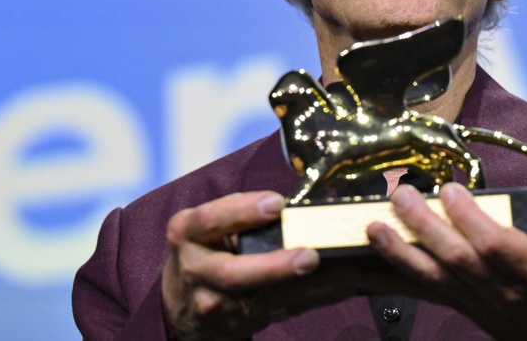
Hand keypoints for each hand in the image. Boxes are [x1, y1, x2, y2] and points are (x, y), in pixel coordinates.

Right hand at [162, 191, 357, 340]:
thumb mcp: (209, 226)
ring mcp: (213, 303)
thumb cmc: (208, 248)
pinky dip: (314, 297)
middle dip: (274, 267)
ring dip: (307, 288)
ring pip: (261, 299)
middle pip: (233, 273)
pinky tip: (342, 286)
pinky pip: (280, 309)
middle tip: (310, 257)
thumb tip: (299, 208)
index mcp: (188, 231)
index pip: (211, 220)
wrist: (182, 301)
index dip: (244, 211)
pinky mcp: (235, 323)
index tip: (278, 204)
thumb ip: (242, 215)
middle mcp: (195, 269)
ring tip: (345, 274)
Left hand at [364, 177, 526, 340]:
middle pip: (457, 259)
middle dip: (424, 226)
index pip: (496, 245)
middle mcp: (504, 291)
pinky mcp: (461, 306)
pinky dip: (394, 276)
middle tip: (401, 193)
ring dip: (399, 253)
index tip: (449, 189)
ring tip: (372, 226)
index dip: (469, 218)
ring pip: (434, 279)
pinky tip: (366, 260)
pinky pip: (424, 291)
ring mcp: (479, 302)